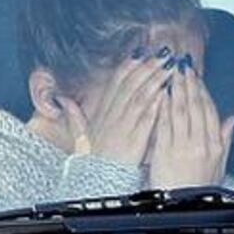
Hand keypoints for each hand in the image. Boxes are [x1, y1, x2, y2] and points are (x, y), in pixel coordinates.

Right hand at [58, 54, 172, 164]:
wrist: (97, 182)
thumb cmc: (95, 159)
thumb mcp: (82, 135)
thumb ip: (75, 116)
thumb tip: (63, 101)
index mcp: (103, 112)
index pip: (116, 82)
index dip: (130, 65)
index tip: (142, 51)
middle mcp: (112, 116)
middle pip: (131, 84)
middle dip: (148, 66)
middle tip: (164, 53)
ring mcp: (123, 127)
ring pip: (140, 97)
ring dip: (156, 80)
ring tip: (170, 67)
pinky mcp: (134, 140)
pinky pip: (146, 119)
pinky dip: (156, 104)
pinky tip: (167, 93)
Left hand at [147, 63, 233, 188]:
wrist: (182, 206)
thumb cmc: (199, 187)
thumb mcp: (220, 164)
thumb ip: (226, 138)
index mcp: (215, 145)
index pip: (209, 111)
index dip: (202, 91)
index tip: (196, 76)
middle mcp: (200, 144)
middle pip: (194, 107)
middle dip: (188, 84)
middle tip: (183, 66)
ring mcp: (182, 148)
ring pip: (179, 112)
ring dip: (175, 90)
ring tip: (171, 73)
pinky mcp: (164, 153)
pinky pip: (164, 125)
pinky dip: (163, 108)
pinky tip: (160, 95)